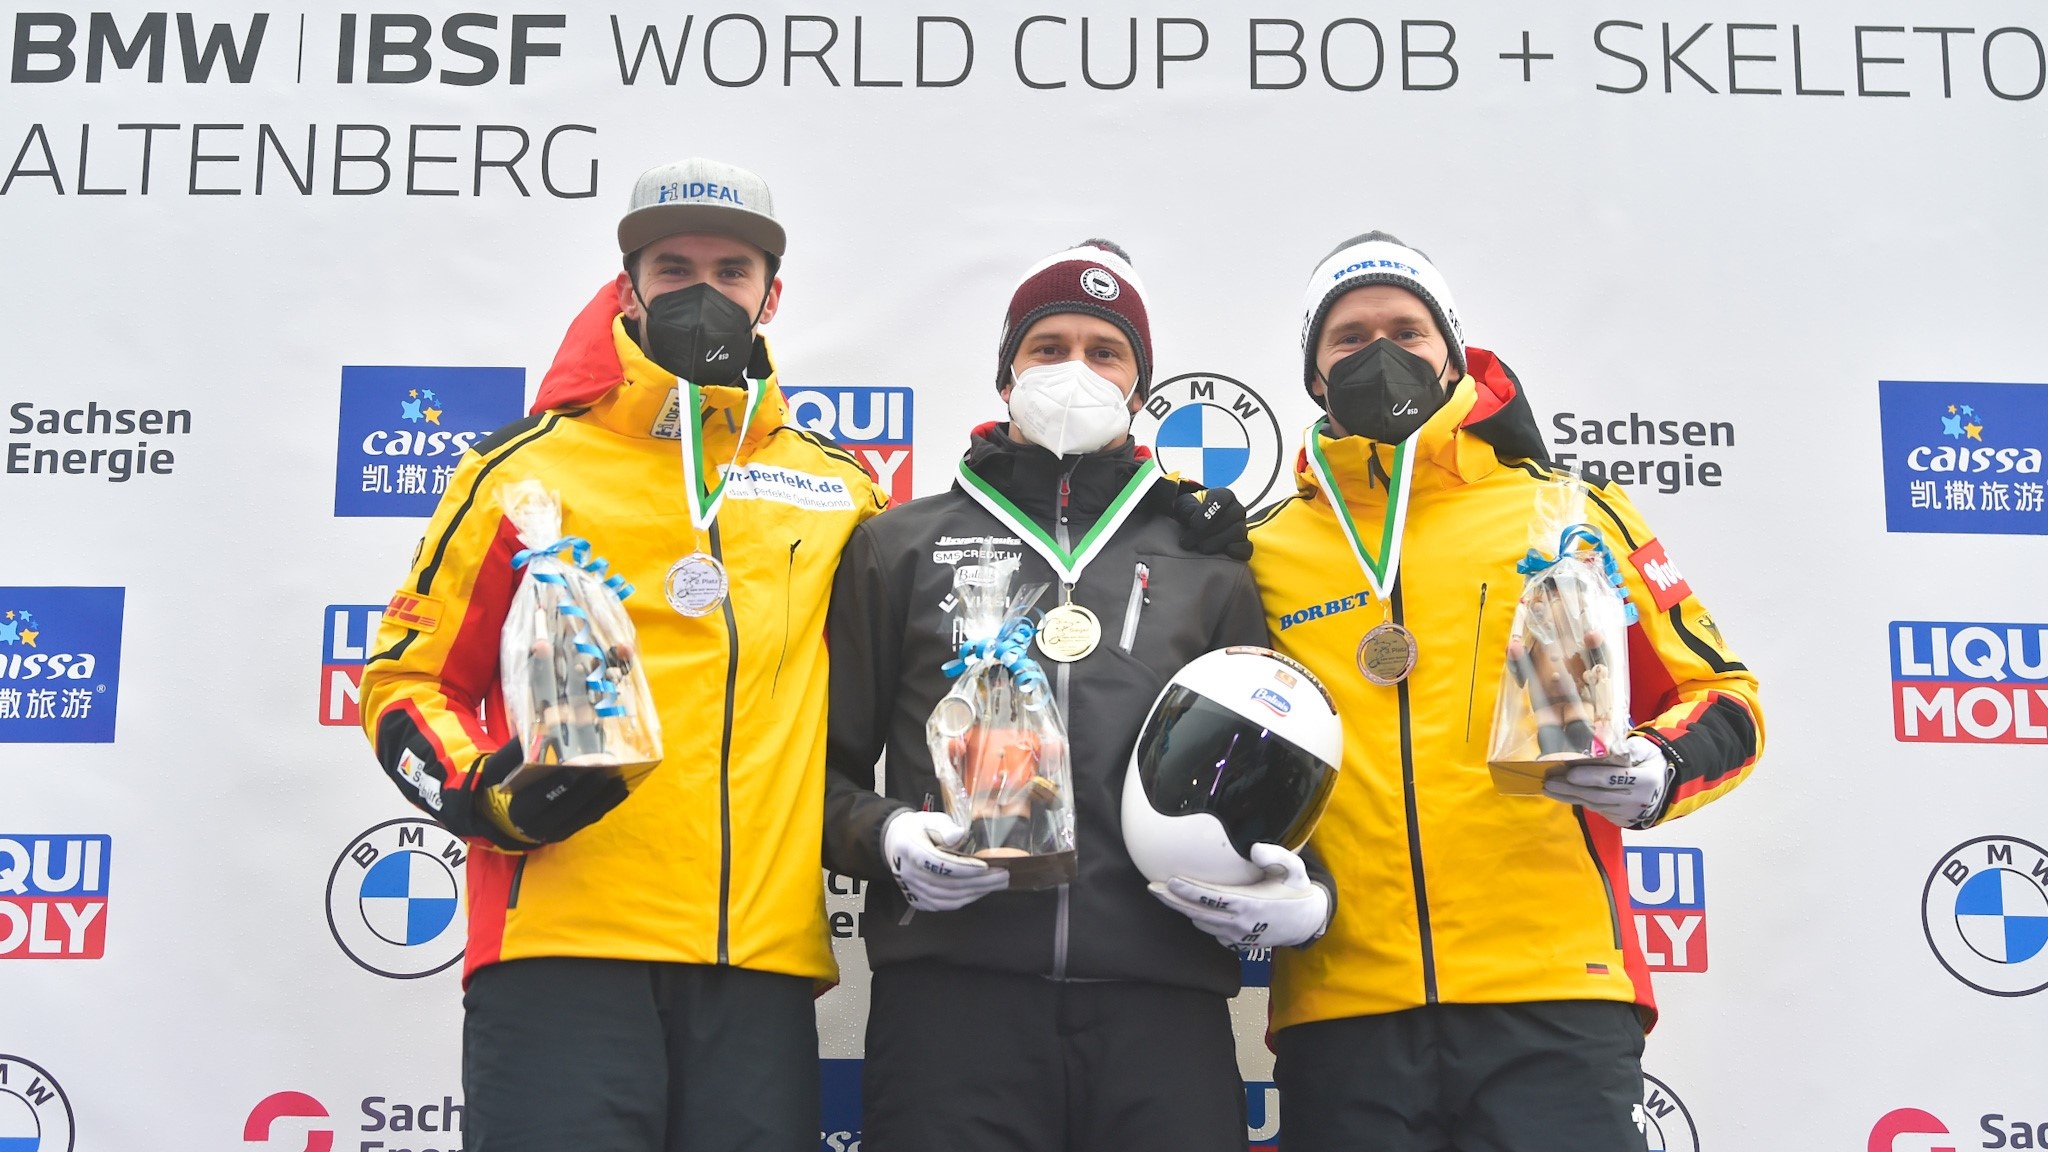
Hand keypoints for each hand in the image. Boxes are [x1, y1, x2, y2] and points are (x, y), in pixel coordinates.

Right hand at [477, 740, 630, 847]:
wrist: (501, 816)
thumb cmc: (504, 783)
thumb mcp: (501, 766)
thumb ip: (518, 748)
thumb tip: (544, 724)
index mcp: (520, 809)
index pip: (542, 797)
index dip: (560, 784)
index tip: (576, 767)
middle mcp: (538, 826)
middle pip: (568, 807)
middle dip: (589, 789)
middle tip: (607, 769)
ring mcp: (555, 833)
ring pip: (583, 815)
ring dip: (604, 797)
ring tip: (620, 777)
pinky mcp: (568, 833)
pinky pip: (590, 819)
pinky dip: (607, 804)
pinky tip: (620, 788)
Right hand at [883, 810, 1009, 911]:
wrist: (896, 843)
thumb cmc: (918, 829)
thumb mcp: (930, 819)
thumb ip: (945, 826)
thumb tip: (960, 835)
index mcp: (909, 849)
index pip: (937, 863)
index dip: (963, 868)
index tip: (985, 866)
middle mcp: (908, 873)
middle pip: (947, 883)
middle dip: (979, 881)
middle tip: (1003, 875)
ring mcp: (912, 889)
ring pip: (948, 897)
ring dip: (976, 892)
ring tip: (997, 883)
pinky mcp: (918, 900)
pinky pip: (944, 904)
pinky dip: (965, 899)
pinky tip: (980, 891)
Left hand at [1151, 843, 1330, 947]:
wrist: (1306, 922)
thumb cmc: (1297, 890)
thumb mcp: (1295, 869)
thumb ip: (1277, 856)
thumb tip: (1254, 849)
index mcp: (1251, 905)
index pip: (1213, 898)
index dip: (1189, 891)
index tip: (1170, 880)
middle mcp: (1240, 924)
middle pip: (1197, 913)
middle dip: (1172, 901)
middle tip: (1152, 887)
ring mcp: (1237, 937)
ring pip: (1201, 923)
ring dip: (1185, 909)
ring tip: (1168, 893)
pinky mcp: (1237, 944)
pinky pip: (1211, 932)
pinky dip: (1202, 919)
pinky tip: (1194, 906)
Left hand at [1172, 485, 1252, 559]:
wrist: (1196, 526)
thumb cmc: (1190, 512)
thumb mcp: (1185, 506)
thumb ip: (1187, 508)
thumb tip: (1191, 515)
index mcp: (1223, 495)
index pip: (1220, 500)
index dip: (1206, 513)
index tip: (1193, 524)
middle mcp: (1236, 509)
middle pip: (1229, 517)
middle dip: (1206, 531)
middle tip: (1188, 542)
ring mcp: (1242, 526)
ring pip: (1237, 532)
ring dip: (1217, 542)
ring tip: (1200, 548)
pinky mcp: (1244, 543)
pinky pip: (1247, 547)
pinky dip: (1238, 550)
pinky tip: (1225, 551)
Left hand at [1542, 735, 1671, 827]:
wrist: (1664, 786)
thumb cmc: (1650, 761)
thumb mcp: (1645, 749)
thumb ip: (1626, 748)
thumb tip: (1602, 746)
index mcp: (1645, 781)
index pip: (1613, 779)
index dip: (1590, 777)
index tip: (1569, 773)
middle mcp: (1637, 801)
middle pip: (1598, 795)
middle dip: (1571, 789)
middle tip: (1549, 782)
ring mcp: (1628, 813)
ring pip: (1594, 805)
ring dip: (1569, 797)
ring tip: (1549, 787)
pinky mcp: (1620, 820)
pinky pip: (1596, 810)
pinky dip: (1578, 801)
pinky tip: (1562, 794)